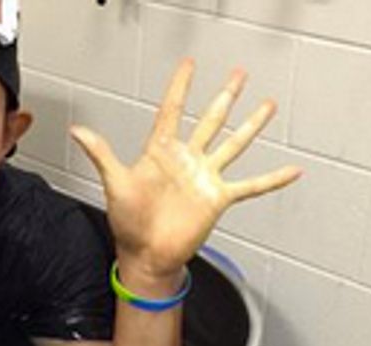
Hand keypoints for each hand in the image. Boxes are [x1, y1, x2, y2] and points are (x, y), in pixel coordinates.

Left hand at [71, 59, 300, 289]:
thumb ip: (101, 154)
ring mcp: (204, 178)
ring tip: (267, 105)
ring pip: (233, 144)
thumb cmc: (128, 222)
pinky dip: (272, 179)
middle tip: (238, 74)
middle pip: (211, 120)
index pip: (173, 111)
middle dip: (225, 97)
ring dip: (251, 125)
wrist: (145, 255)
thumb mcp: (115, 183)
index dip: (180, 88)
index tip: (189, 65)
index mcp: (161, 152)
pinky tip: (293, 170)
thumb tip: (78, 130)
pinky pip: (250, 186)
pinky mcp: (218, 199)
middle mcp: (187, 160)